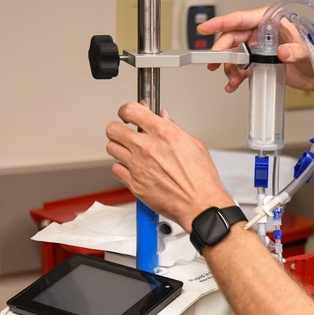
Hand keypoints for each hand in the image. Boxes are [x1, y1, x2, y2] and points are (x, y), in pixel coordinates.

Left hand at [105, 103, 234, 231]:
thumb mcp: (194, 145)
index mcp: (163, 133)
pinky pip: (116, 170)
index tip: (127, 115)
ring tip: (129, 153)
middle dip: (118, 130)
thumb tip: (164, 117)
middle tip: (125, 134)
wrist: (200, 205)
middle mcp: (147, 147)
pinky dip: (122, 169)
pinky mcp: (134, 183)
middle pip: (113, 129)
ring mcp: (138, 166)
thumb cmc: (202, 179)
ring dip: (119, 149)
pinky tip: (132, 169)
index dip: (126, 110)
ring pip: (111, 148)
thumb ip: (175, 128)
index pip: (130, 110)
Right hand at [198, 8, 313, 93]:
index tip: (206, 28)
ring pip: (236, 54)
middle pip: (234, 38)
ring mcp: (261, 48)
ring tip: (231, 80)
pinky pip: (243, 67)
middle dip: (223, 51)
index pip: (242, 19)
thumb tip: (284, 51)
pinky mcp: (261, 62)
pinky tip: (234, 84)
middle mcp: (263, 33)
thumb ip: (296, 49)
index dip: (222, 23)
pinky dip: (236, 76)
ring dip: (230, 68)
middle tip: (215, 62)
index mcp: (271, 21)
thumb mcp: (307, 50)